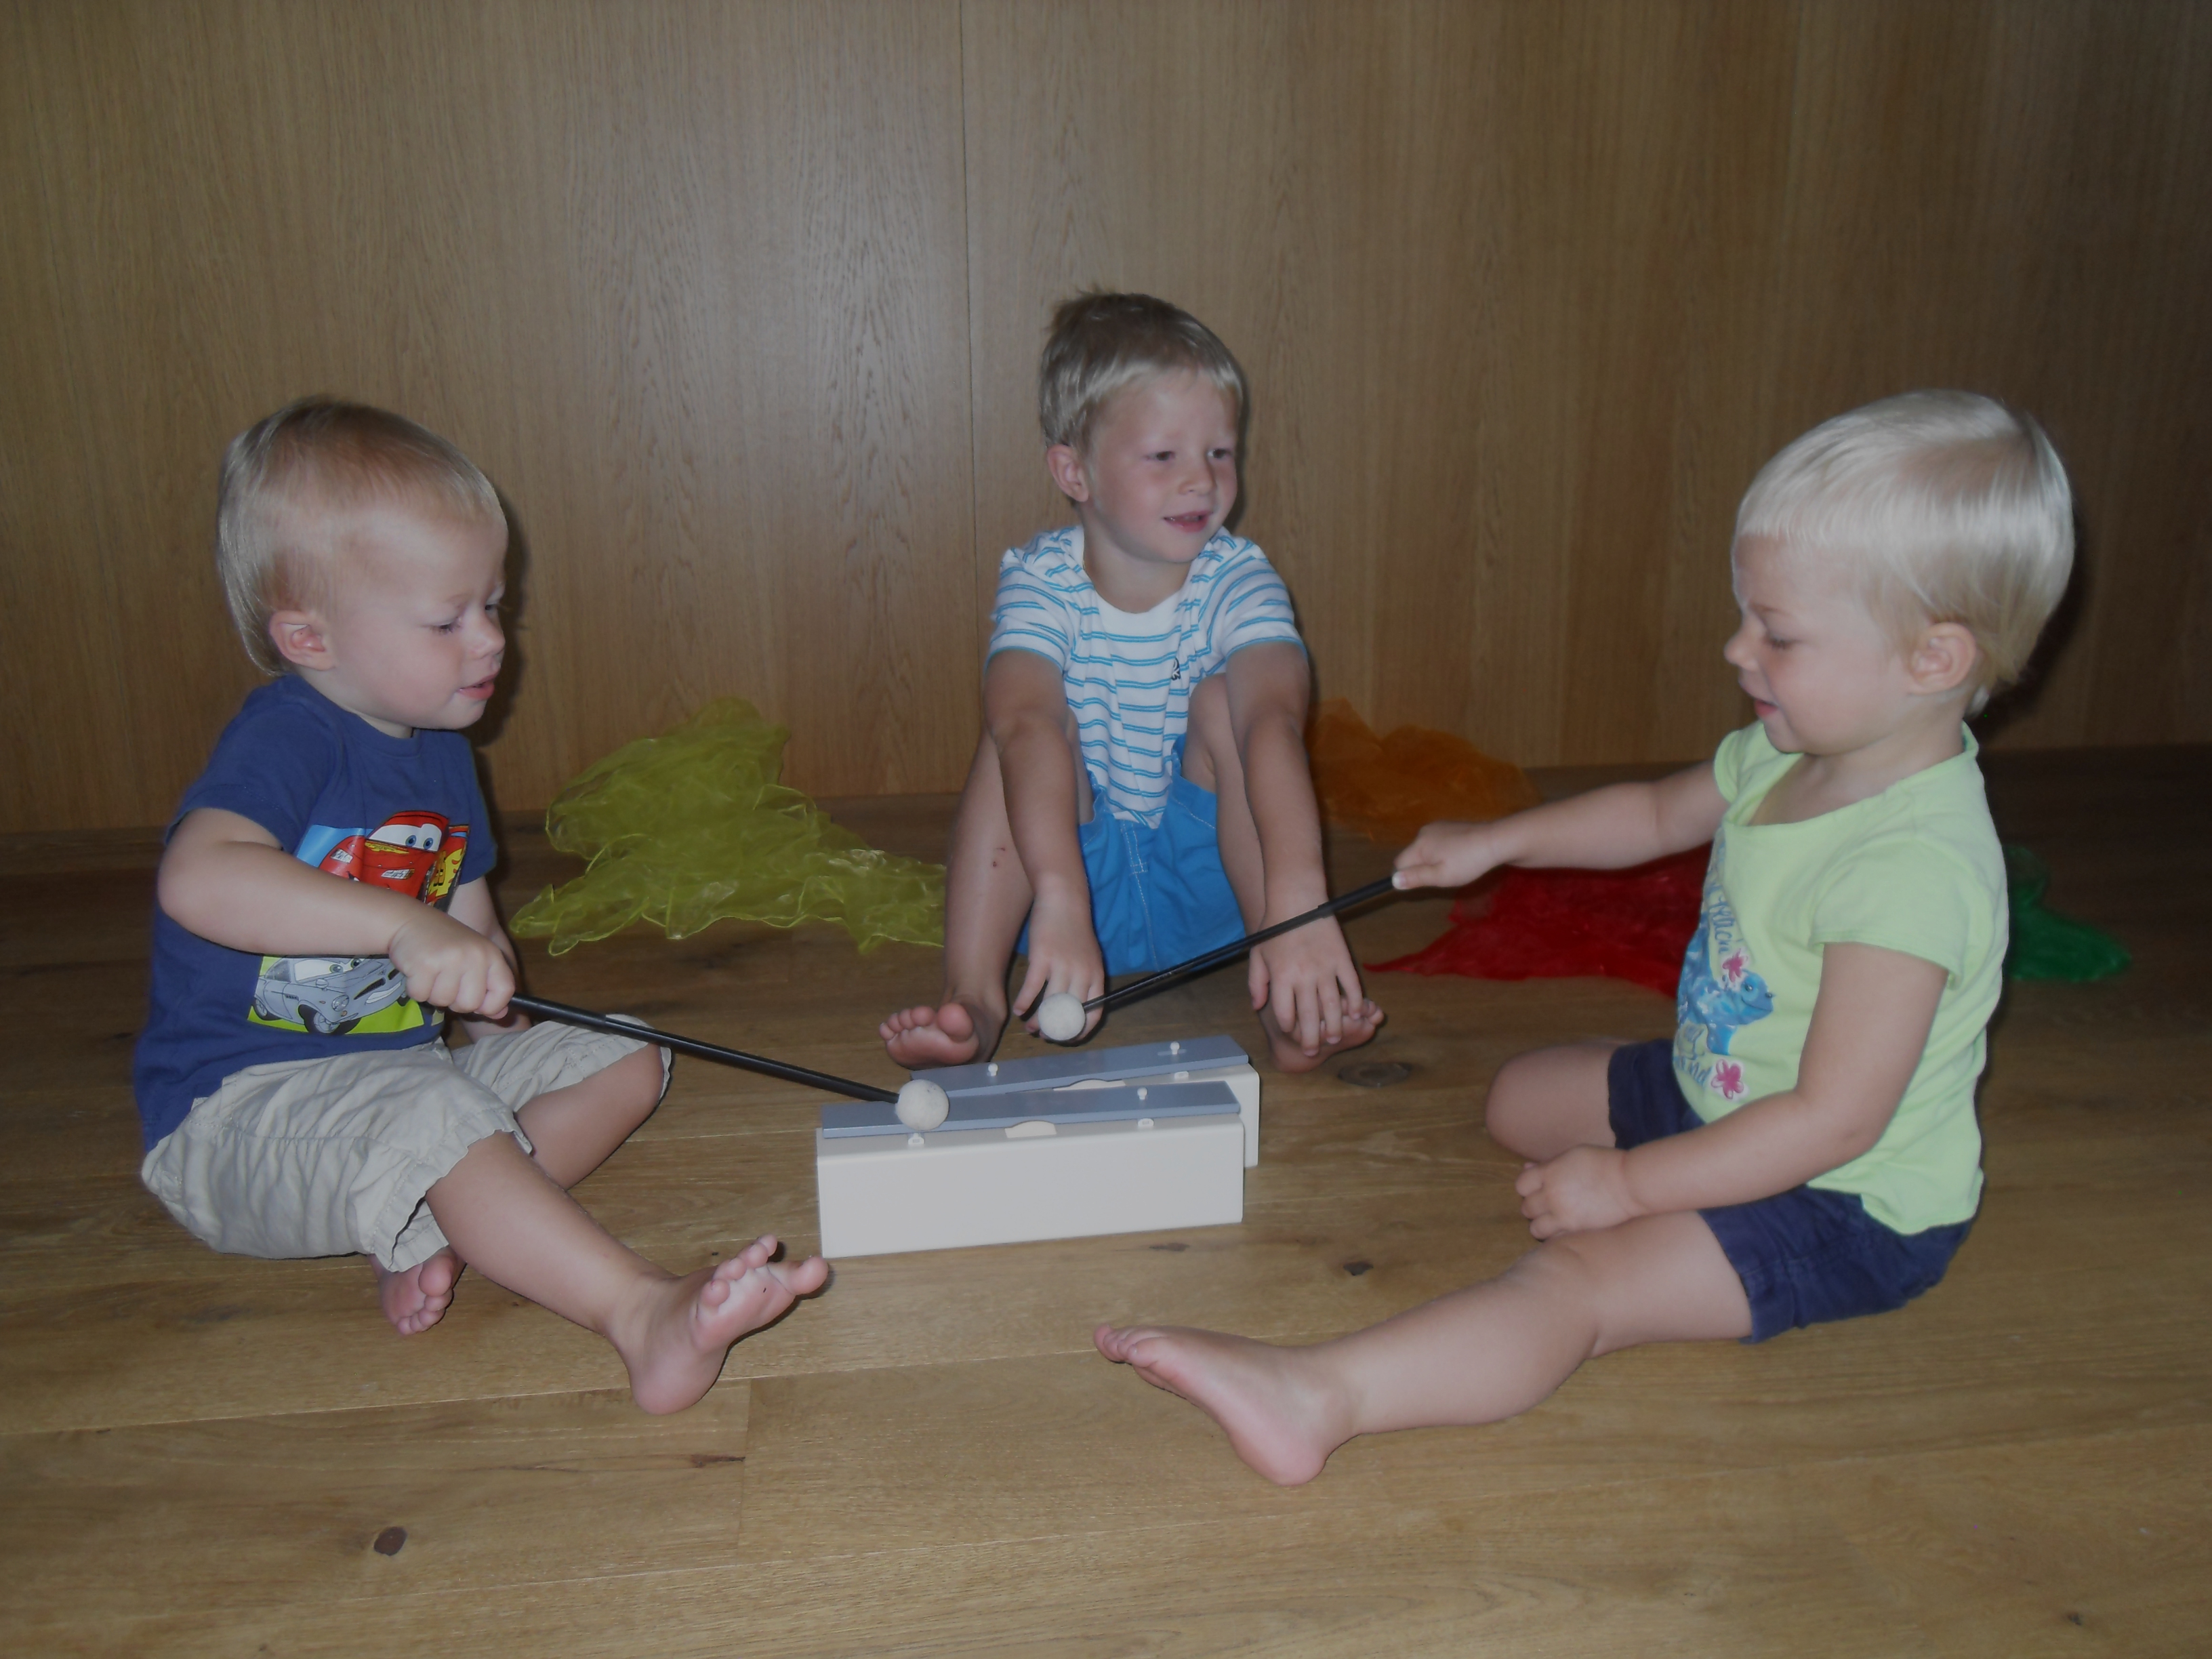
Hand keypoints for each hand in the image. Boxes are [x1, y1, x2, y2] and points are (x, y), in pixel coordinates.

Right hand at [387, 908, 514, 1018]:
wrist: (409, 920)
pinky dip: (416, 989)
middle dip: (455, 1001)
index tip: (478, 1003)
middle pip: (471, 1004)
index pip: (505, 991)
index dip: (492, 1005)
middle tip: (445, 981)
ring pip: (443, 1002)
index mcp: (491, 954)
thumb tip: (501, 1014)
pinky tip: (417, 971)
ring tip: (431, 972)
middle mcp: (474, 956)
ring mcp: (450, 959)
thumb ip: (489, 985)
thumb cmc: (443, 943)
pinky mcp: (425, 965)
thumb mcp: (473, 958)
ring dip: (433, 994)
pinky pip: (421, 996)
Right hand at [1013, 888, 1105, 1039]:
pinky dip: (1023, 1003)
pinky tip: (1018, 1010)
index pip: (1094, 1013)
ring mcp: (1062, 966)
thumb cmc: (1074, 929)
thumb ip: (1086, 979)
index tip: (1068, 1038)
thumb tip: (1075, 1006)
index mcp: (1097, 975)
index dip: (1080, 1031)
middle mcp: (1082, 973)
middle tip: (1044, 1035)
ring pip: (1049, 1005)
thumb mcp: (1089, 956)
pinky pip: (1031, 989)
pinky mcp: (1042, 958)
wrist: (1063, 900)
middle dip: (1055, 1030)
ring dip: (1037, 1021)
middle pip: (1069, 1014)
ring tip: (1029, 1026)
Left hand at [1248, 916, 1364, 1054]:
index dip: (1288, 1027)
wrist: (1298, 899)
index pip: (1286, 1014)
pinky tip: (1356, 1013)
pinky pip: (1352, 986)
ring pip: (1332, 1006)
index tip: (1291, 1031)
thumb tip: (1257, 1006)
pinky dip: (1355, 1002)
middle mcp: (1303, 976)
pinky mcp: (1342, 958)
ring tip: (1333, 1038)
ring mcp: (1325, 968)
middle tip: (1314, 1051)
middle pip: (1309, 1017)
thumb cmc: (1275, 927)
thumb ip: (1256, 982)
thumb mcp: (1258, 954)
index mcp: (1281, 977)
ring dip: (1334, 1026)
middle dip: (1311, 1038)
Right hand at [1393, 820, 1504, 890]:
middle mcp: (1424, 832)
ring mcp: (1437, 826)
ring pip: (1425, 849)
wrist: (1495, 841)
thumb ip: (1416, 878)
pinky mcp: (1450, 825)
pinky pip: (1437, 842)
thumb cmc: (1468, 862)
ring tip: (1454, 866)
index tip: (1425, 883)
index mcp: (1419, 844)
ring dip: (1433, 860)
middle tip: (1444, 875)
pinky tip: (1460, 855)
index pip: (1399, 863)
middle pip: (1412, 855)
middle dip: (1422, 867)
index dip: (1408, 876)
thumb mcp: (1441, 876)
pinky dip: (1443, 851)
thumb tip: (1394, 881)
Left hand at [1515, 1145, 1639, 1238]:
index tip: (1538, 1188)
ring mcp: (1562, 1215)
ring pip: (1534, 1228)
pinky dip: (1555, 1236)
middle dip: (1534, 1206)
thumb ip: (1548, 1164)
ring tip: (1554, 1220)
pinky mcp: (1575, 1230)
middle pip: (1526, 1207)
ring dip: (1541, 1224)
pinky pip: (1553, 1239)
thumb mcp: (1573, 1155)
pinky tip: (1565, 1229)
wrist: (1630, 1183)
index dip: (1528, 1187)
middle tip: (1548, 1205)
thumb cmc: (1604, 1164)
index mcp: (1550, 1173)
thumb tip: (1526, 1167)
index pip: (1520, 1184)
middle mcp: (1551, 1195)